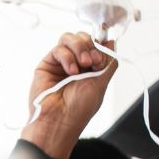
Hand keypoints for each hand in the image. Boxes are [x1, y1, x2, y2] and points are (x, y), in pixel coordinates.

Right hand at [21, 32, 116, 158]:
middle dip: (90, 46)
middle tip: (92, 62)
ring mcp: (61, 63)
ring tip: (83, 64)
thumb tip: (111, 42)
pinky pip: (58, 49)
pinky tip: (71, 71)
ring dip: (79, 48)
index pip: (96, 44)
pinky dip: (67, 57)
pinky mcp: (48, 64)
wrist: (60, 121)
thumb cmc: (78, 110)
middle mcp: (76, 63)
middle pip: (83, 37)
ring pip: (70, 38)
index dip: (100, 44)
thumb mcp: (102, 83)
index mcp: (90, 68)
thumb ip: (108, 61)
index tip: (101, 57)